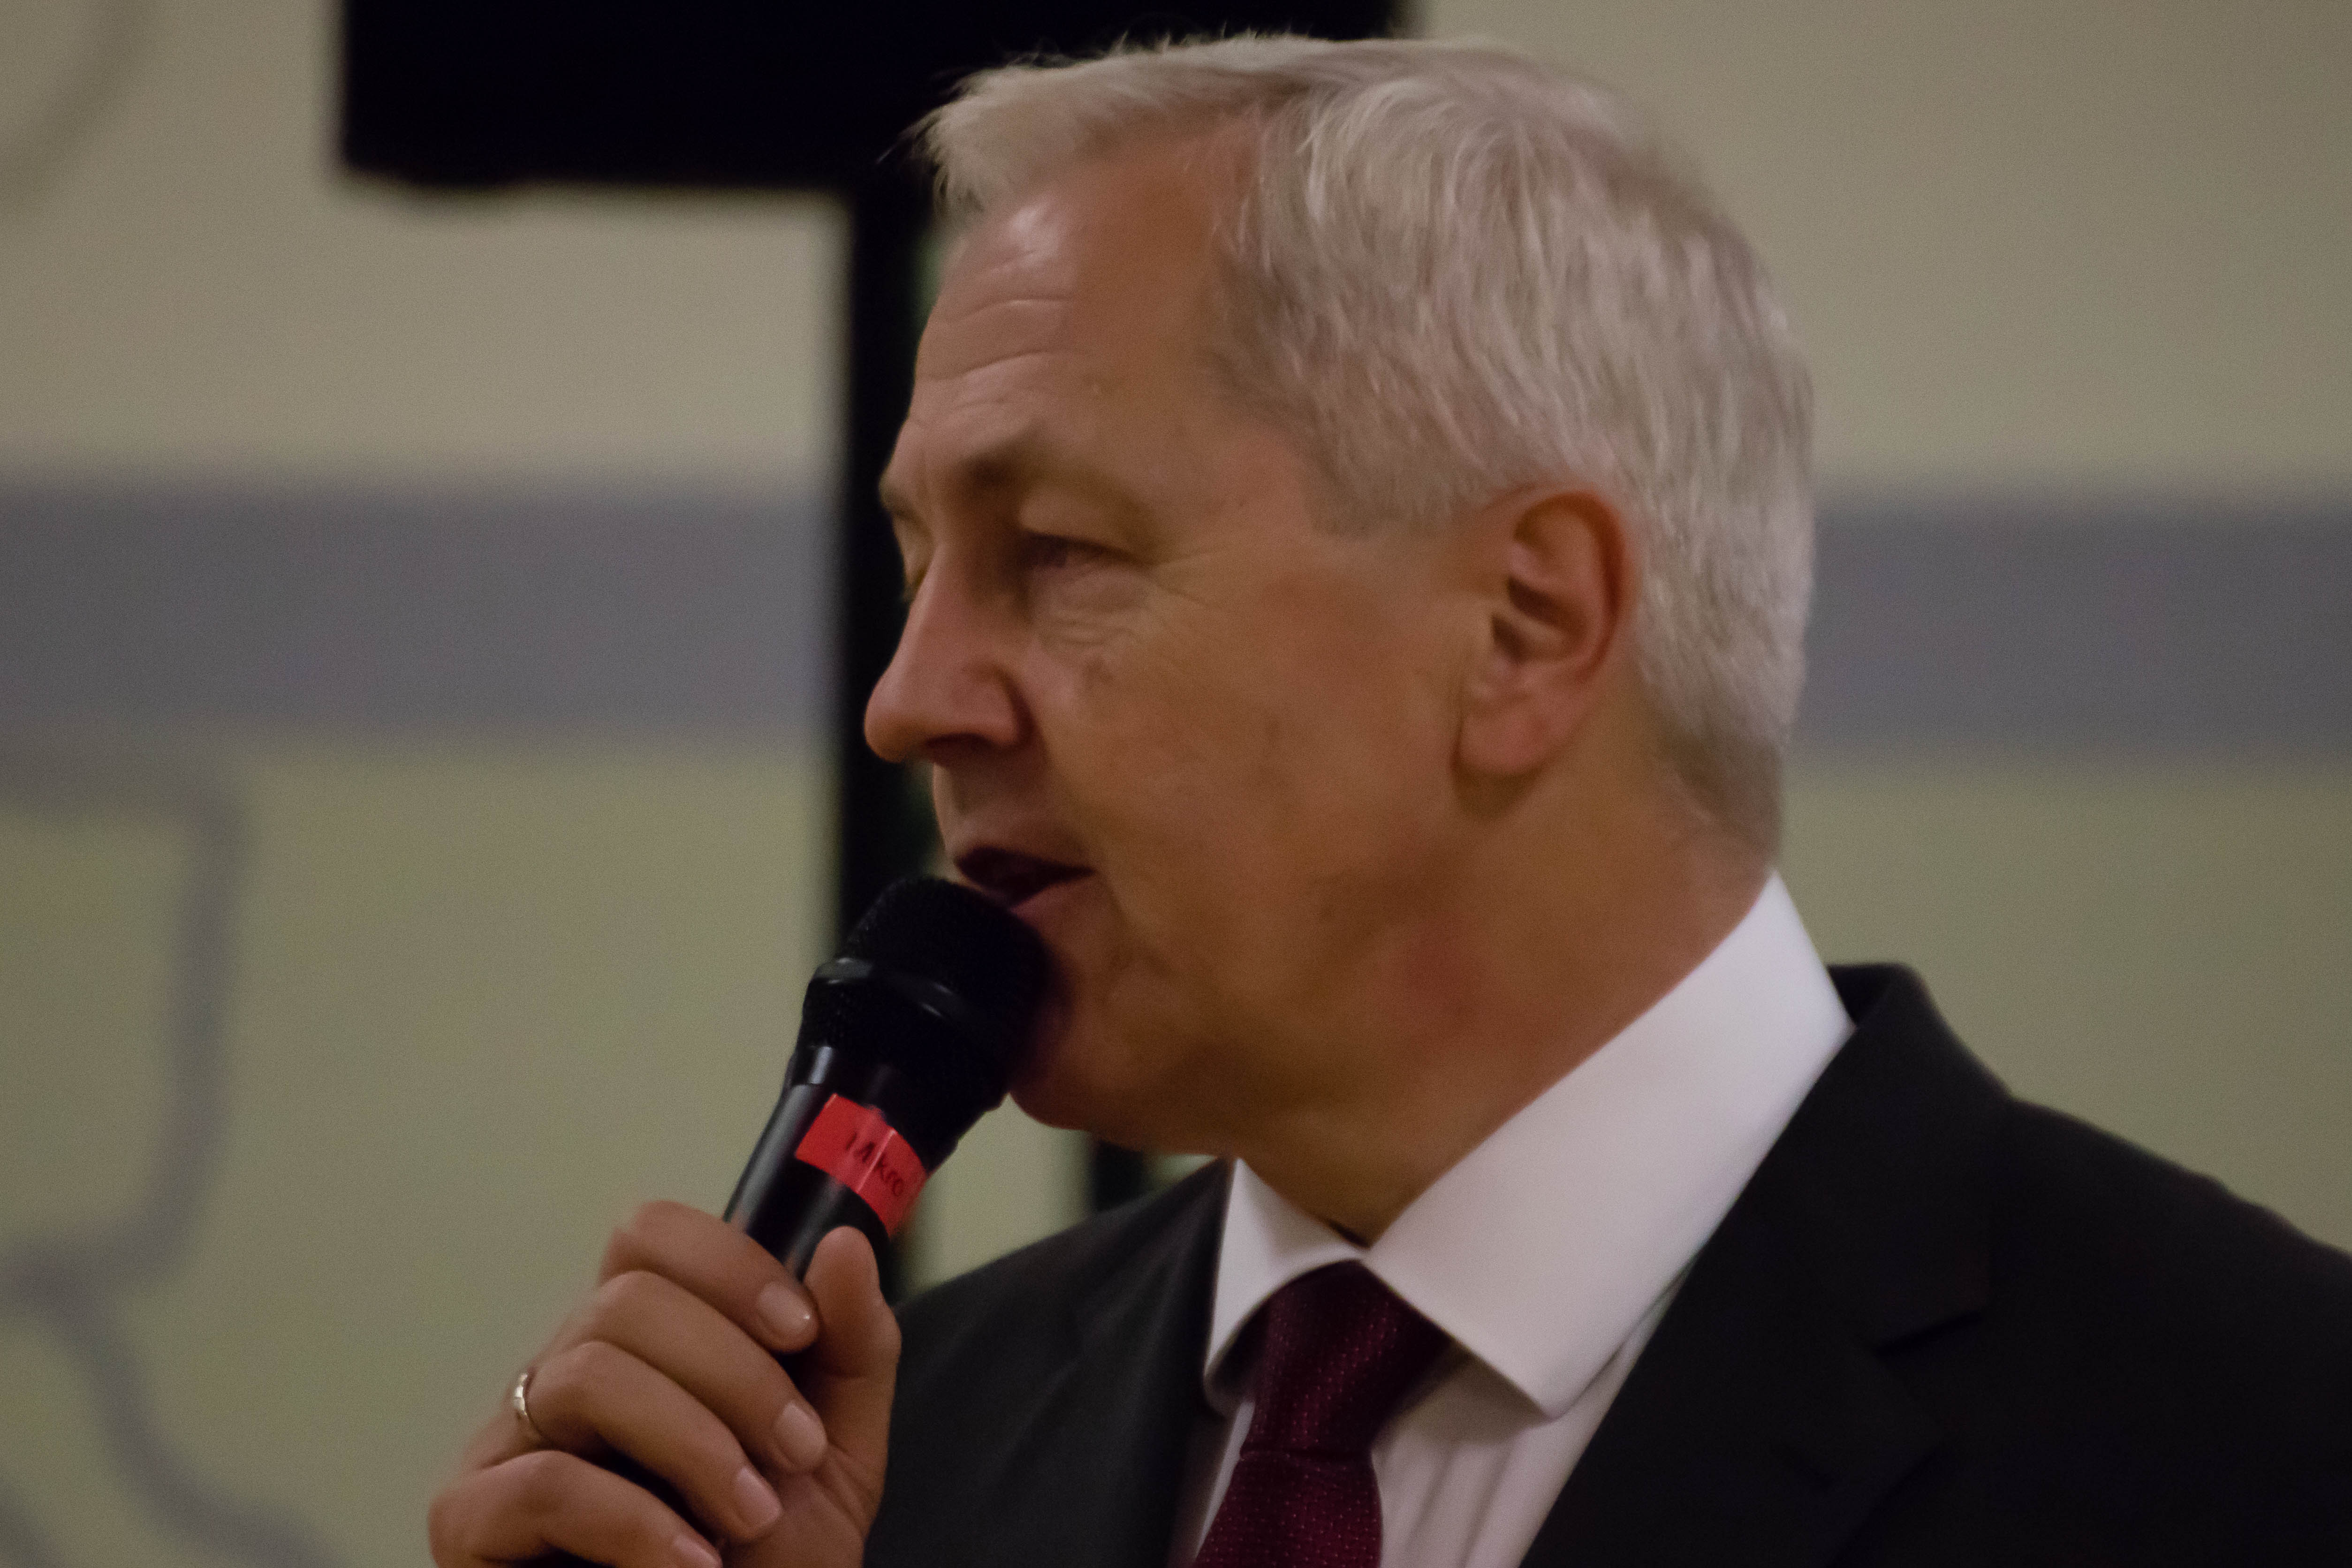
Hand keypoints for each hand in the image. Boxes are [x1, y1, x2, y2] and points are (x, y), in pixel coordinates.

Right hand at [429, 1205, 899, 1567]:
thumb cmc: (773, 1558)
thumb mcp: (837, 1446)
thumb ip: (850, 1344)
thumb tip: (843, 1243)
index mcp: (643, 1343)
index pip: (649, 1236)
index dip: (729, 1265)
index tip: (802, 1330)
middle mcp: (563, 1373)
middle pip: (628, 1301)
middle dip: (737, 1375)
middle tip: (797, 1453)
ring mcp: (507, 1442)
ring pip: (588, 1377)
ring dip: (695, 1446)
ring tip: (751, 1517)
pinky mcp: (470, 1520)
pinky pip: (543, 1483)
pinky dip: (636, 1521)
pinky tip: (691, 1564)